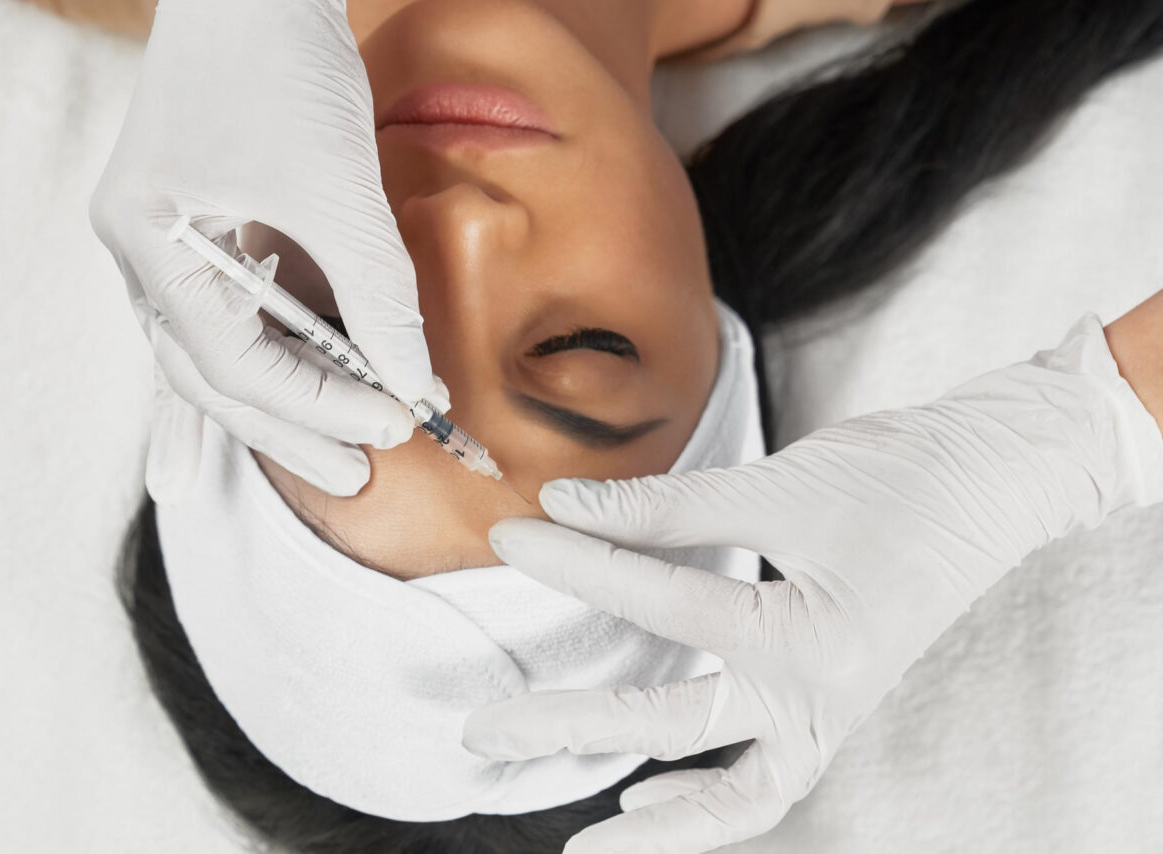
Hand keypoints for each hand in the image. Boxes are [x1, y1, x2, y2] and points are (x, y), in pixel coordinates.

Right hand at [90, 0, 443, 501]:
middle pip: (213, 376)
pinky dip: (280, 353)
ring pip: (222, 353)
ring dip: (287, 400)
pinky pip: (237, 315)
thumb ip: (377, 294)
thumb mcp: (337, 187)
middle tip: (355, 476)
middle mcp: (144, 251)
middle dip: (289, 429)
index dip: (316, 404)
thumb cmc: (279, 60)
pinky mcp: (208, 229)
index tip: (393, 424)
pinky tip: (316, 387)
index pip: (233, 361)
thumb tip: (415, 384)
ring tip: (348, 444)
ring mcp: (171, 241)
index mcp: (148, 241)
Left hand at [464, 316, 1162, 853]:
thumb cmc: (903, 477)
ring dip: (650, 813)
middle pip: (671, 723)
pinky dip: (709, 804)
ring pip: (728, 791)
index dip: (578, 562)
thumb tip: (566, 507)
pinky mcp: (828, 708)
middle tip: (481, 728)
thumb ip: (666, 507)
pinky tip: (647, 802)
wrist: (995, 482)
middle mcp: (819, 695)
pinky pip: (767, 782)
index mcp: (808, 633)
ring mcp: (827, 712)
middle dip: (568, 727)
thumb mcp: (778, 486)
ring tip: (574, 834)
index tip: (512, 535)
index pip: (664, 601)